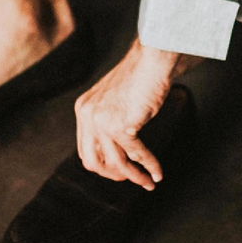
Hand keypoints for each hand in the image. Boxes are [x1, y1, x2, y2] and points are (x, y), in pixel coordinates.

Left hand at [74, 39, 198, 189]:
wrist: (152, 59)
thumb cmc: (139, 74)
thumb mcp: (113, 98)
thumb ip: (108, 117)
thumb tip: (117, 146)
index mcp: (84, 109)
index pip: (86, 148)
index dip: (102, 163)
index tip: (118, 170)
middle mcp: (89, 116)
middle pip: (93, 161)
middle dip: (112, 175)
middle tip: (129, 179)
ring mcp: (103, 122)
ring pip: (116, 163)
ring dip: (134, 177)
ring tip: (147, 183)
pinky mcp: (122, 126)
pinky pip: (136, 155)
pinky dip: (149, 167)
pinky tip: (157, 173)